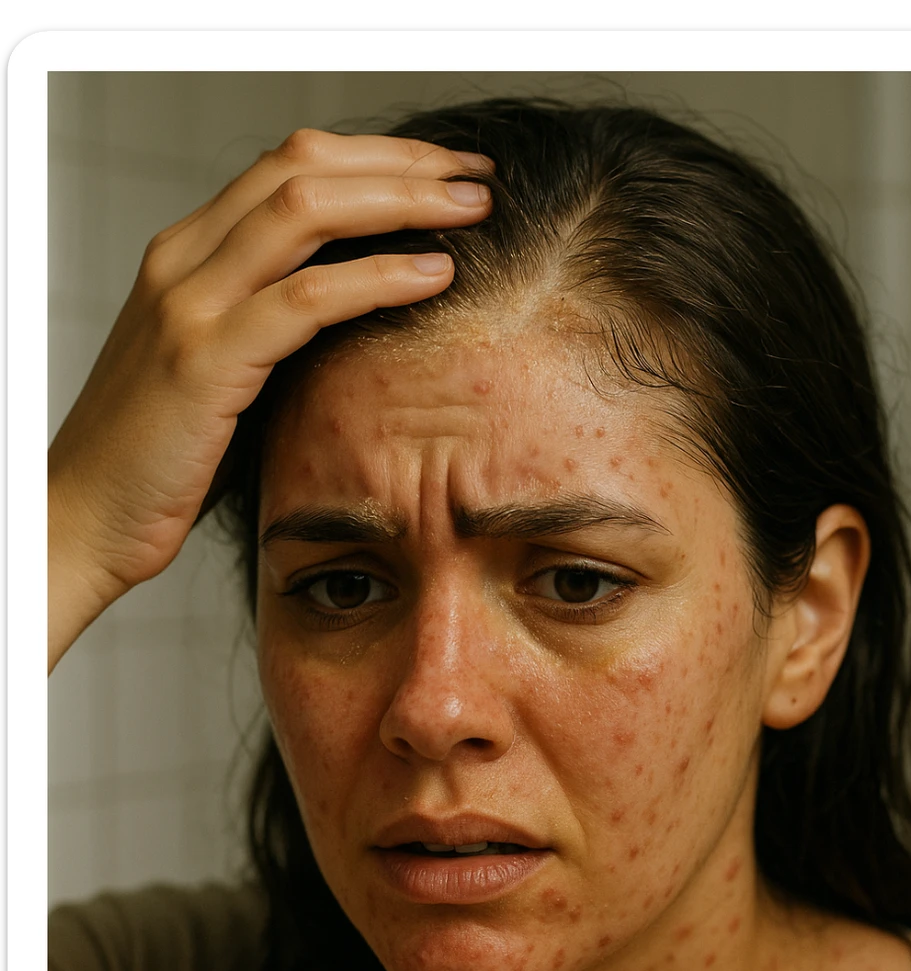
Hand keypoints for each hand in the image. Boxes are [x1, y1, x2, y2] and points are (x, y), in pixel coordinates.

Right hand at [47, 130, 490, 665]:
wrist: (82, 519)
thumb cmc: (158, 461)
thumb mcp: (217, 372)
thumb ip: (267, 327)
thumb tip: (356, 311)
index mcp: (187, 254)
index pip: (290, 167)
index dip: (377, 159)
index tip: (448, 176)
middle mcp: (182, 259)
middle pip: (304, 166)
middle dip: (402, 163)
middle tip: (476, 178)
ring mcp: (187, 304)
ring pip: (307, 210)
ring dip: (401, 202)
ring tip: (471, 213)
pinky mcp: (203, 360)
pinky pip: (306, 299)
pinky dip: (378, 277)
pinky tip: (434, 276)